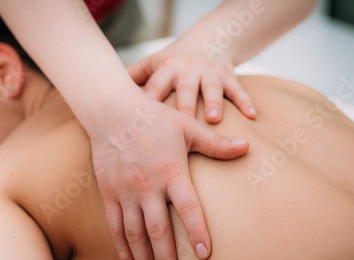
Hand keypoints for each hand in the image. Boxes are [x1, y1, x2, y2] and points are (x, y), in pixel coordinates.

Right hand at [90, 93, 248, 259]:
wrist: (112, 112)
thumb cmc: (154, 118)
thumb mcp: (187, 127)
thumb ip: (216, 143)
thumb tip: (247, 146)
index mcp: (171, 171)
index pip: (188, 207)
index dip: (197, 231)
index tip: (206, 254)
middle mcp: (147, 185)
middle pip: (158, 230)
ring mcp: (125, 191)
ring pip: (134, 234)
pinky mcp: (109, 193)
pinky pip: (114, 226)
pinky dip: (121, 248)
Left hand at [127, 39, 256, 121]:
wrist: (207, 40)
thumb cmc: (173, 59)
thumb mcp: (153, 64)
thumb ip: (132, 77)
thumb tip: (100, 93)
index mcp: (166, 69)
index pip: (155, 87)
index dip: (147, 102)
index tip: (138, 124)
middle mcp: (187, 70)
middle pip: (184, 90)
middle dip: (182, 106)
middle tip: (177, 126)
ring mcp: (209, 72)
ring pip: (211, 88)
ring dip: (213, 103)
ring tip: (213, 119)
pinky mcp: (228, 74)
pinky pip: (238, 89)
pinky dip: (246, 102)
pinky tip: (252, 116)